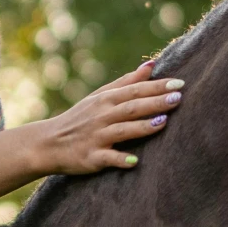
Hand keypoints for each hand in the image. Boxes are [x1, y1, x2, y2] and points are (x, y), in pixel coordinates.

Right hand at [0, 64, 182, 200]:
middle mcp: (102, 116)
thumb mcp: (100, 96)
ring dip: (142, 127)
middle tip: (178, 98)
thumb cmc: (80, 118)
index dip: (157, 87)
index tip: (180, 83)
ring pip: (122, 130)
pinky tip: (135, 161)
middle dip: (155, 102)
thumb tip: (152, 65)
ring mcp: (96, 137)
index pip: (135, 90)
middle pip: (132, 107)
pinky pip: (107, 158)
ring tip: (163, 122)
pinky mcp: (91, 157)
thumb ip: (127, 82)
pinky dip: (120, 159)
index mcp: (106, 100)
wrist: (47, 143)